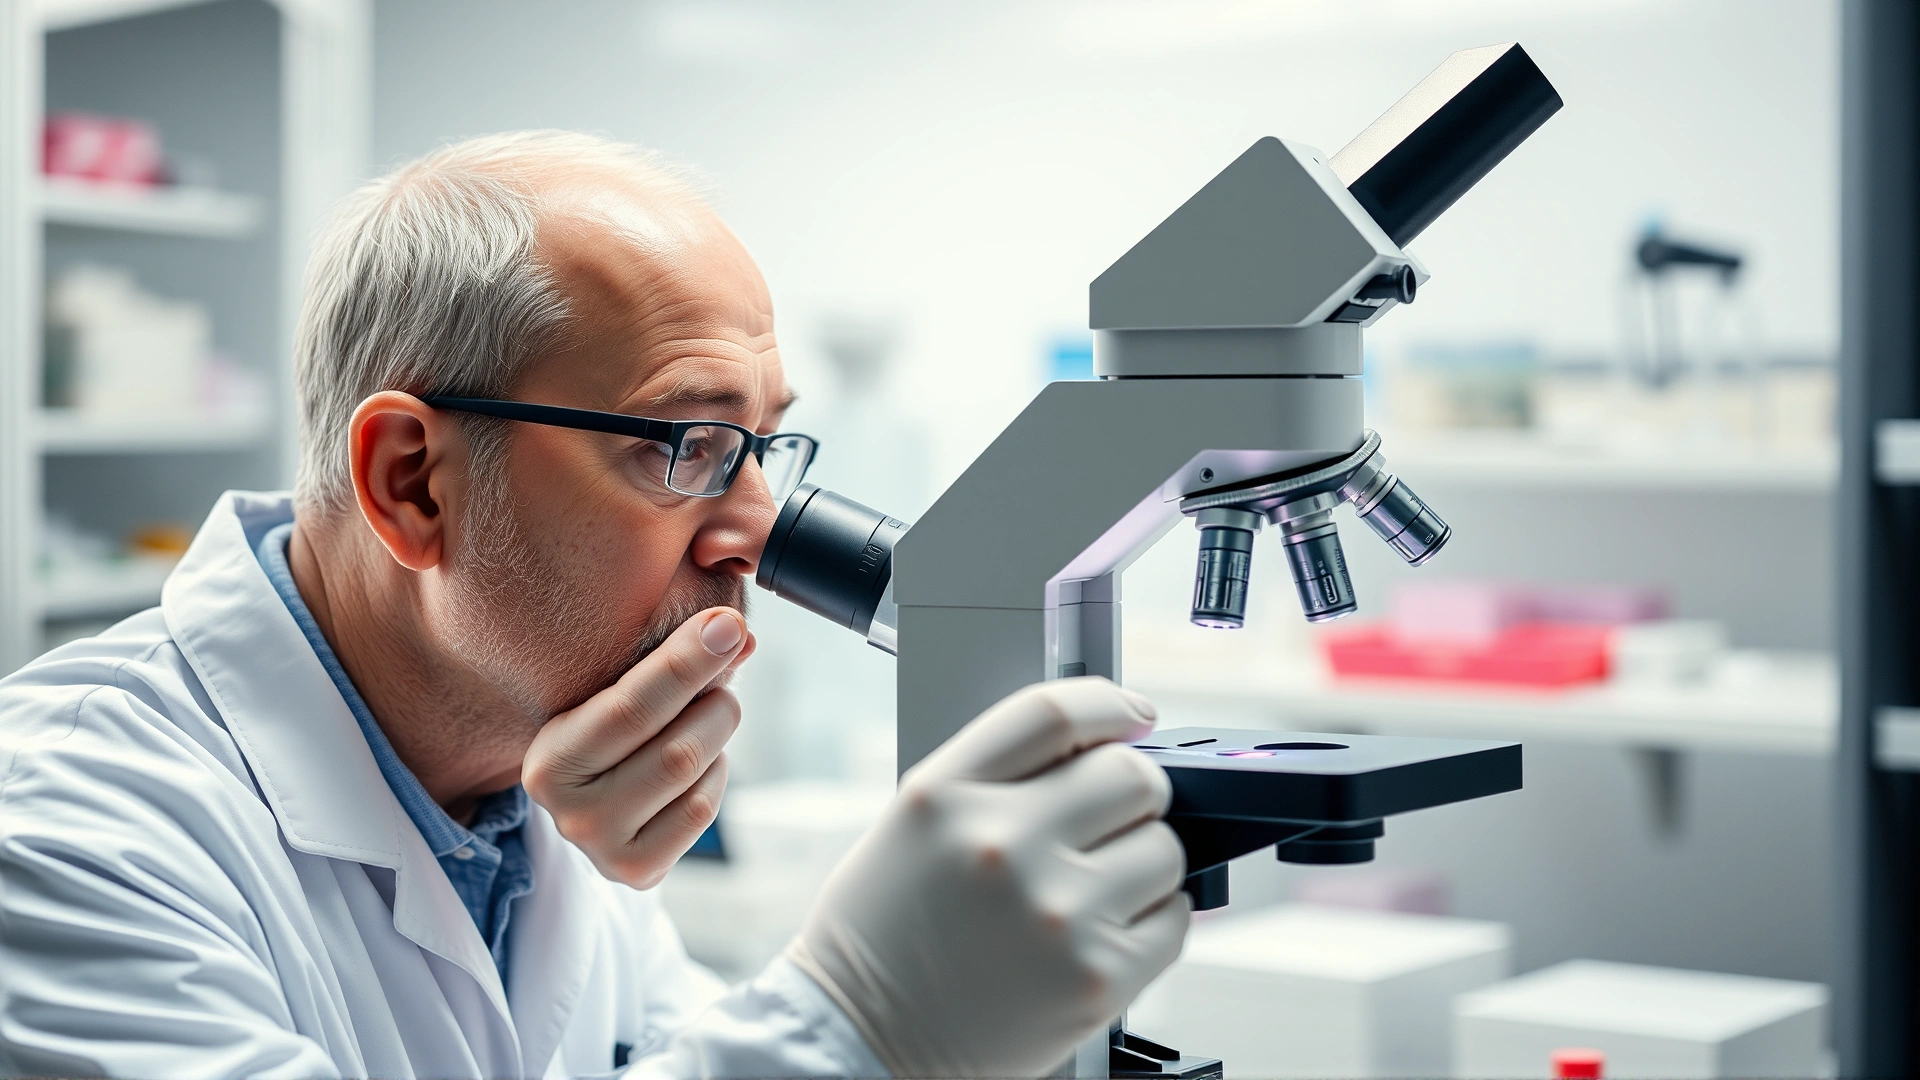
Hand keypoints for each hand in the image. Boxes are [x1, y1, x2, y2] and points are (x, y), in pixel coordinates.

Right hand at [523, 607, 752, 887]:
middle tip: (721, 680)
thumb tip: (736, 634)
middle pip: (677, 753)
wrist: (589, 799)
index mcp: (549, 759)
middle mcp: (568, 814)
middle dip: (715, 704)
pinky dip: (713, 776)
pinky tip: (696, 765)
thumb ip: (668, 656)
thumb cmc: (609, 725)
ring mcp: (603, 850)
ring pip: (695, 779)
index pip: (631, 708)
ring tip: (699, 720)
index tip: (728, 624)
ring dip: (714, 735)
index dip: (686, 663)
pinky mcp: (638, 871)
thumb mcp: (618, 687)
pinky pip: (702, 811)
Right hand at [785, 677, 1188, 1078]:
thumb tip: (1099, 746)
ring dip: (1142, 864)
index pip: (1055, 712)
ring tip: (1089, 893)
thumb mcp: (911, 826)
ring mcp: (1055, 914)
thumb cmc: (881, 939)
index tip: (1134, 715)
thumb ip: (994, 776)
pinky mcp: (1097, 978)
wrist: (860, 1044)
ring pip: (1164, 848)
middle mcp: (1000, 845)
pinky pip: (1175, 919)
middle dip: (1132, 795)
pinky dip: (1153, 922)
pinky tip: (1100, 934)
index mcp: (944, 797)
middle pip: (1130, 774)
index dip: (1109, 705)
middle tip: (1109, 822)